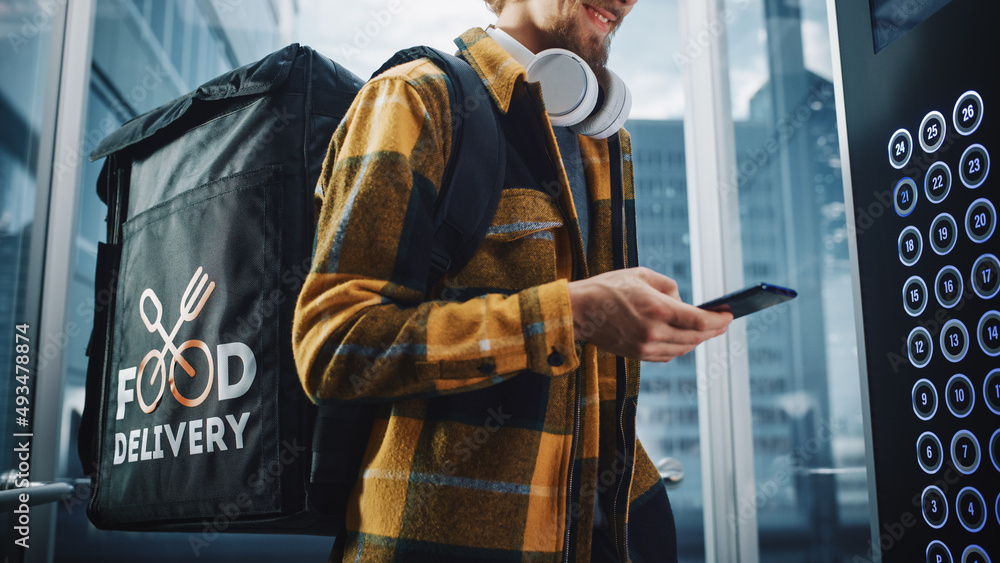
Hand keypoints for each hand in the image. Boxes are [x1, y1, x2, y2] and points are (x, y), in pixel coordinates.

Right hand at [567, 267, 732, 361]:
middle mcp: (654, 332)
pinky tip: (684, 338)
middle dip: (713, 330)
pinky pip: (668, 355)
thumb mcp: (642, 275)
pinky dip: (680, 347)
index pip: (699, 321)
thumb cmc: (608, 288)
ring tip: (706, 330)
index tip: (729, 315)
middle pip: (696, 338)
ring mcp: (645, 347)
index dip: (719, 320)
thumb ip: (669, 287)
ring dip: (697, 340)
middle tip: (723, 322)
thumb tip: (683, 302)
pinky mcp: (638, 355)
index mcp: (657, 309)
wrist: (578, 311)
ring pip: (684, 349)